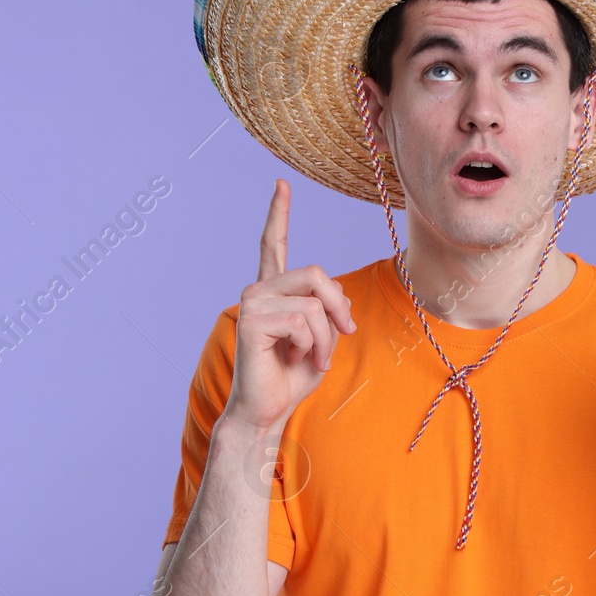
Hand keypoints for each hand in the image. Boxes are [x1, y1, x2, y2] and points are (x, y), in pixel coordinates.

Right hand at [222, 179, 355, 435]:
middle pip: (315, 272)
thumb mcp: (323, 339)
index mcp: (273, 291)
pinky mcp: (251, 321)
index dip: (278, 214)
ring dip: (326, 335)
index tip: (281, 183)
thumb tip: (340, 297)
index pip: (274, 245)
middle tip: (344, 333)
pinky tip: (297, 359)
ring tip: (314, 357)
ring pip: (313, 301)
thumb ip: (329, 311)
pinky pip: (303, 320)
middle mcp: (258, 291)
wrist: (267, 411)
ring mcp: (252, 304)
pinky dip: (314, 345)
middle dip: (338, 305)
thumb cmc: (292, 377)